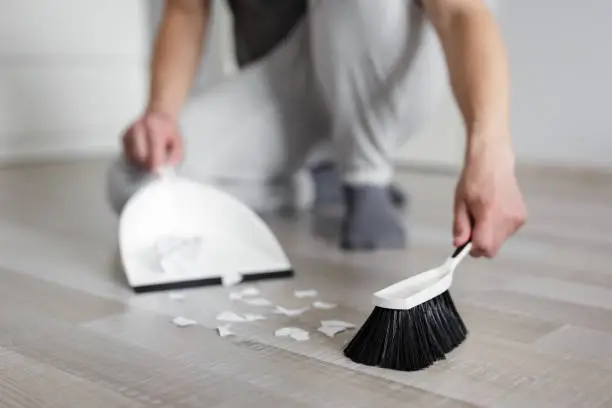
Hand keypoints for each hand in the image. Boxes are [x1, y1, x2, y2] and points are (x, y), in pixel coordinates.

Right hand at [122, 111, 183, 171]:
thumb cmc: (169, 131)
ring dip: (142, 164)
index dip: (156, 167)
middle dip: (148, 166)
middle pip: (140, 157)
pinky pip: (128, 156)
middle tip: (156, 167)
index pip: (152, 153)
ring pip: (132, 158)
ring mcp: (129, 132)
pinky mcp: (123, 137)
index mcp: (154, 128)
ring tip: (151, 157)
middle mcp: (138, 128)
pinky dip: (136, 160)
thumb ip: (174, 157)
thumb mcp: (179, 143)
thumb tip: (164, 169)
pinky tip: (144, 154)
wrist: (158, 116)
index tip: (160, 174)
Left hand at [453, 142, 526, 256]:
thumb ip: (460, 226)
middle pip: (493, 249)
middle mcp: (507, 220)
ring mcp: (517, 219)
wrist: (494, 163)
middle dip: (481, 244)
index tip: (466, 242)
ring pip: (500, 241)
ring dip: (490, 236)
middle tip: (473, 226)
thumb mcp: (460, 203)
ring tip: (484, 214)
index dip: (473, 249)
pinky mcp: (523, 217)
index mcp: (489, 215)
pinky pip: (507, 233)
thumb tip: (459, 245)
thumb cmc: (473, 181)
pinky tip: (495, 211)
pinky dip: (499, 228)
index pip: (484, 247)